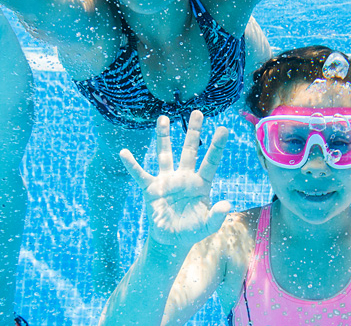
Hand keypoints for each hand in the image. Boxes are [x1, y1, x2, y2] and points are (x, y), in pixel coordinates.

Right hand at [119, 111, 231, 249]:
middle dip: (193, 131)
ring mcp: (167, 180)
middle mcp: (184, 177)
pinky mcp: (151, 188)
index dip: (216, 146)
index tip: (223, 128)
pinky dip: (132, 165)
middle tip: (197, 112)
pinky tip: (124, 153)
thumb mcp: (208, 226)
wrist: (172, 239)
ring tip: (163, 117)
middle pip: (190, 150)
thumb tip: (226, 205)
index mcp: (200, 183)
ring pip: (165, 154)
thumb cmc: (192, 229)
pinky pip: (140, 174)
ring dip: (164, 137)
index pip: (210, 162)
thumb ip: (217, 216)